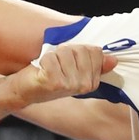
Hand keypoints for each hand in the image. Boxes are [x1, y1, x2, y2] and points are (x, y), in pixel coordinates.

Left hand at [0, 44, 116, 109]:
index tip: (68, 60)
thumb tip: (113, 60)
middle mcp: (84, 85)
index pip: (95, 51)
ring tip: (49, 67)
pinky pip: (52, 57)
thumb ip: (93, 63)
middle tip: (57, 64)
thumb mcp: (73, 69)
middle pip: (81, 49)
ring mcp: (70, 85)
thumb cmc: (49, 75)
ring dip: (54, 55)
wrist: (25, 89)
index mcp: (92, 81)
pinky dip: (44, 59)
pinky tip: (42, 70)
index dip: (78, 50)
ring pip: (66, 51)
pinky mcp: (54, 82)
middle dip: (66, 51)